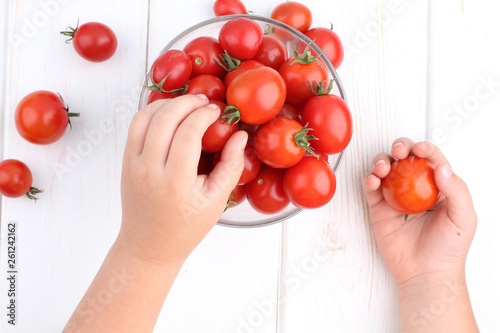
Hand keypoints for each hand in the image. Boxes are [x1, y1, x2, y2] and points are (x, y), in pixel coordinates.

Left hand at [118, 94, 246, 264]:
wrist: (149, 246)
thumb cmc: (185, 227)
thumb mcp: (216, 201)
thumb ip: (231, 165)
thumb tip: (240, 135)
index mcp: (175, 182)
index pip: (188, 133)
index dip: (204, 115)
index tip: (217, 112)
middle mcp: (149, 170)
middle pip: (164, 118)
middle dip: (186, 102)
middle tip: (204, 101)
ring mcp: (133, 165)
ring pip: (144, 117)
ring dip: (167, 103)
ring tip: (186, 104)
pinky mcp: (126, 162)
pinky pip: (135, 127)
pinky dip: (151, 113)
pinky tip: (169, 114)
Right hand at [364, 138, 476, 286]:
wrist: (425, 273)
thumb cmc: (448, 249)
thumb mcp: (463, 218)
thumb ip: (456, 190)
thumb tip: (441, 167)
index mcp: (438, 187)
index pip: (431, 161)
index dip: (425, 149)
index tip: (420, 148)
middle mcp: (415, 189)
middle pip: (405, 159)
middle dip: (400, 148)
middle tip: (400, 151)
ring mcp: (395, 198)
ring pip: (386, 170)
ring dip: (382, 161)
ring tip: (384, 167)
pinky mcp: (379, 209)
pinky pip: (372, 190)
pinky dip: (369, 180)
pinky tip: (373, 179)